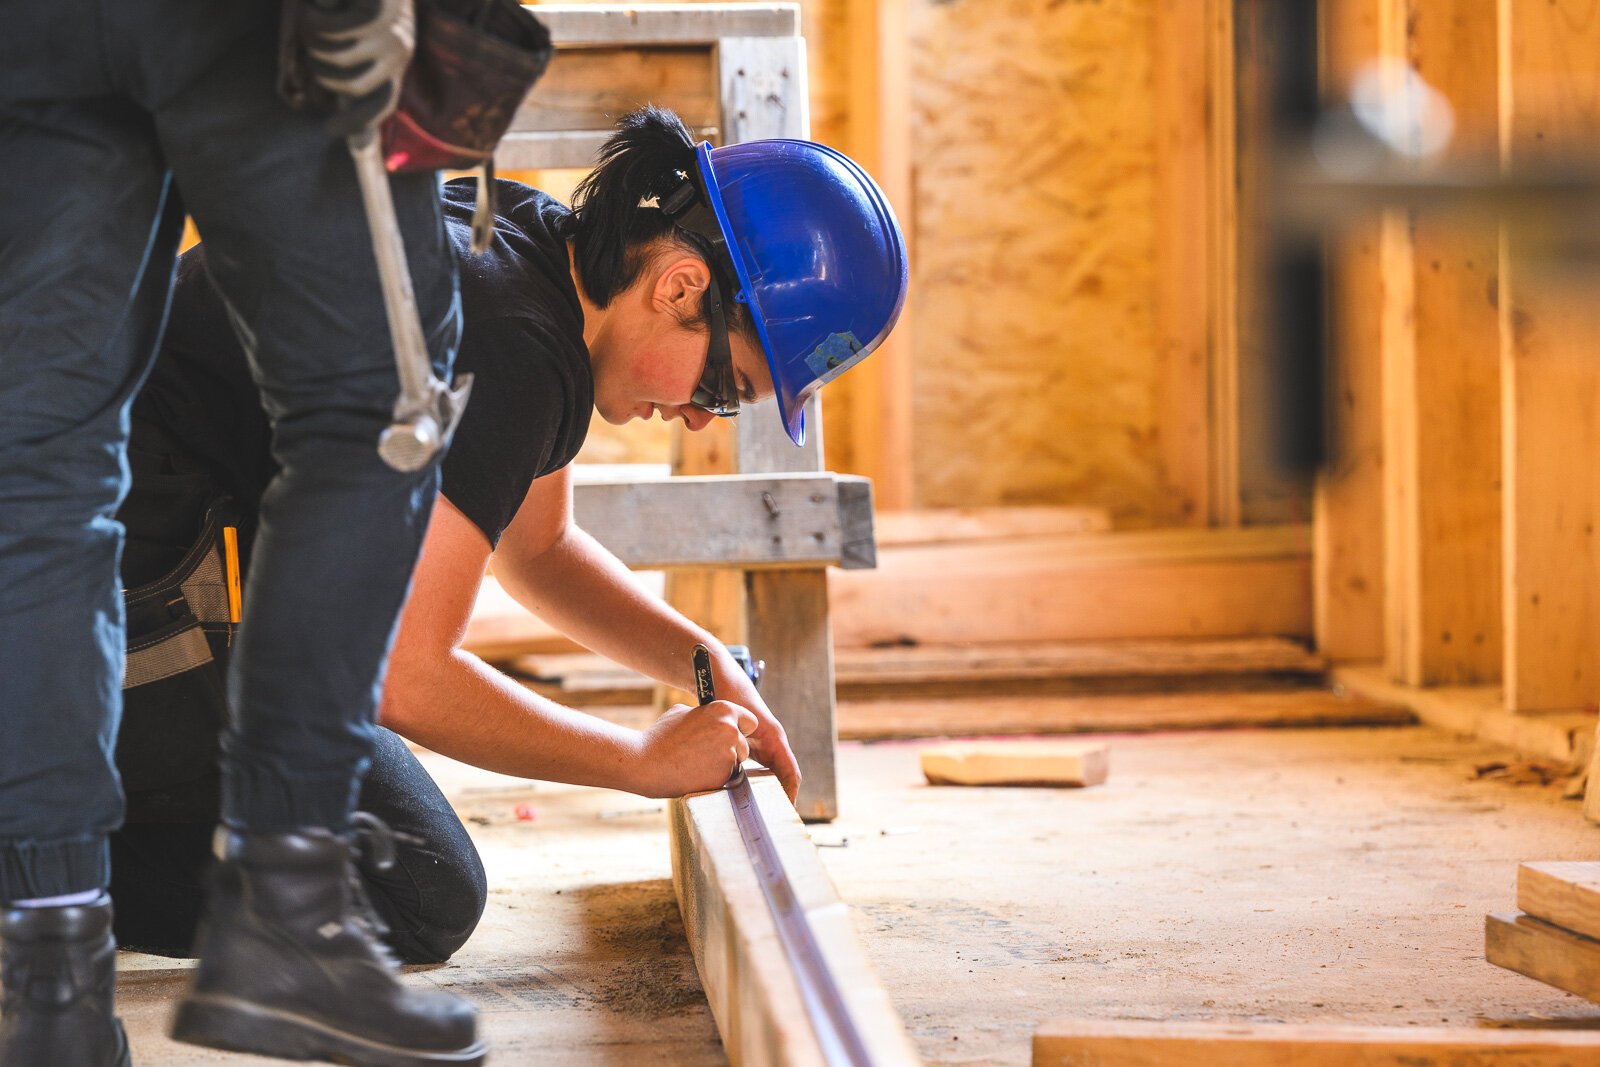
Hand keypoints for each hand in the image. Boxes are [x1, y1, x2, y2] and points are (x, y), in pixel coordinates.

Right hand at [299, 0, 414, 134]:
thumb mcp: (351, 30)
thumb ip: (347, 62)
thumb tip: (343, 119)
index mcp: (396, 58)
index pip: (381, 103)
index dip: (356, 123)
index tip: (329, 131)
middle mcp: (401, 49)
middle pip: (350, 85)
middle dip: (318, 67)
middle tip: (309, 39)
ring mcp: (394, 29)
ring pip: (337, 57)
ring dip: (312, 38)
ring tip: (313, 15)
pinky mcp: (381, 9)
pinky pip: (336, 31)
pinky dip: (314, 19)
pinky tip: (316, 3)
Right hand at [638, 700, 759, 797]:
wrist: (646, 762)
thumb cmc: (660, 737)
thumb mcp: (681, 712)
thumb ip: (703, 715)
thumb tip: (710, 717)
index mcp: (723, 710)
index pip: (750, 721)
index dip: (740, 730)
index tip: (731, 736)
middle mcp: (731, 730)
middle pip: (744, 745)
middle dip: (731, 751)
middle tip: (707, 754)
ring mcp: (729, 753)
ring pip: (736, 763)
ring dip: (723, 765)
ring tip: (697, 764)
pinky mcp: (724, 775)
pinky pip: (726, 777)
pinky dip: (715, 778)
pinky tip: (695, 774)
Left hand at [708, 658, 801, 804]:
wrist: (719, 677)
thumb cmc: (728, 693)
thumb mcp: (732, 717)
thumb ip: (736, 739)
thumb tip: (737, 763)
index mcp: (774, 738)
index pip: (791, 773)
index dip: (790, 795)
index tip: (785, 815)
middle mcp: (772, 743)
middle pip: (783, 778)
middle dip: (779, 800)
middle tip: (773, 825)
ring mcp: (762, 745)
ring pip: (771, 776)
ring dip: (768, 795)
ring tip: (760, 818)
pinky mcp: (751, 746)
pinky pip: (758, 770)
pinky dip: (754, 785)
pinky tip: (742, 798)